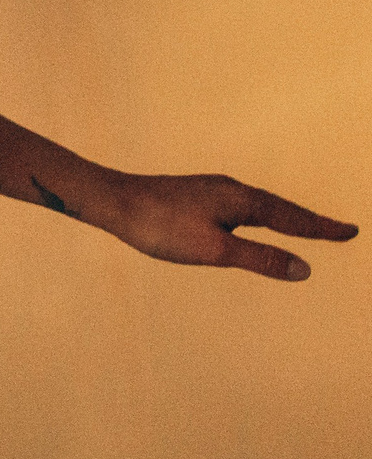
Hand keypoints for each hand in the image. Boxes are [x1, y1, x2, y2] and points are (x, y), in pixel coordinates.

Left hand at [97, 170, 357, 281]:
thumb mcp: (214, 250)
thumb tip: (304, 269)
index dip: (322, 228)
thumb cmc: (160, 226)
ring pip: (259, 206)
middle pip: (280, 208)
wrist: (111, 201)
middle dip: (311, 221)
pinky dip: (260, 216)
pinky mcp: (195, 195)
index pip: (292, 217)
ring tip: (306, 227)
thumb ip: (260, 259)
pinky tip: (249, 220)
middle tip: (341, 231)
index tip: (352, 232)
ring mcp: (211, 190)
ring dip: (286, 216)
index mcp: (240, 200)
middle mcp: (230, 189)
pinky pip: (240, 206)